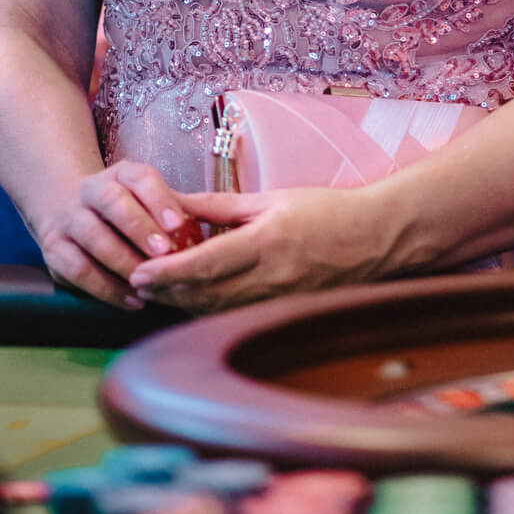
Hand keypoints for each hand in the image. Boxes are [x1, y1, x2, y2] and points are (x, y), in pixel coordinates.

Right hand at [37, 160, 202, 309]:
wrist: (64, 207)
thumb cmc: (124, 209)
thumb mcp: (145, 200)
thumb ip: (171, 212)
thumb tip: (208, 236)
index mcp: (121, 174)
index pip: (140, 179)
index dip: (160, 200)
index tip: (179, 225)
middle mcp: (91, 190)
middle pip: (113, 204)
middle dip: (140, 229)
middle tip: (164, 254)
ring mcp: (69, 219)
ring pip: (93, 237)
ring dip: (123, 261)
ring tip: (149, 281)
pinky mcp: (55, 250)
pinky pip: (79, 270)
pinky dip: (106, 287)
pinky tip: (132, 299)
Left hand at [128, 184, 388, 313]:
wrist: (378, 237)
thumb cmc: (328, 210)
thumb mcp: (273, 198)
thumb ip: (222, 206)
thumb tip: (178, 204)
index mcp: (266, 243)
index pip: (205, 264)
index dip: (167, 272)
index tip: (138, 273)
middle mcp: (271, 277)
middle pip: (204, 295)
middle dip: (167, 292)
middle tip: (136, 284)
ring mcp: (279, 301)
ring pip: (217, 311)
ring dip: (184, 304)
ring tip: (157, 293)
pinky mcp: (285, 313)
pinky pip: (237, 316)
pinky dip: (210, 310)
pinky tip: (195, 301)